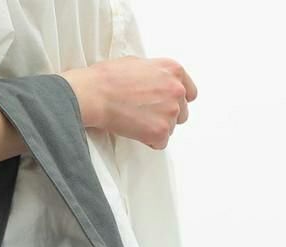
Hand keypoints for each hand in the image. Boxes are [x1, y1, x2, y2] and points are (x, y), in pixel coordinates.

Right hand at [59, 56, 197, 149]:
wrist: (96, 94)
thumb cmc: (109, 79)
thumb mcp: (139, 63)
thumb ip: (155, 75)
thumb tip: (154, 84)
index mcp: (173, 70)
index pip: (189, 92)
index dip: (178, 101)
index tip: (169, 106)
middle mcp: (176, 90)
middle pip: (181, 113)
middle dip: (165, 116)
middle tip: (146, 116)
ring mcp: (170, 112)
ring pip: (170, 129)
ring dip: (155, 129)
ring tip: (136, 122)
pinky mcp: (160, 131)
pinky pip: (160, 143)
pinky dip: (149, 141)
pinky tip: (135, 131)